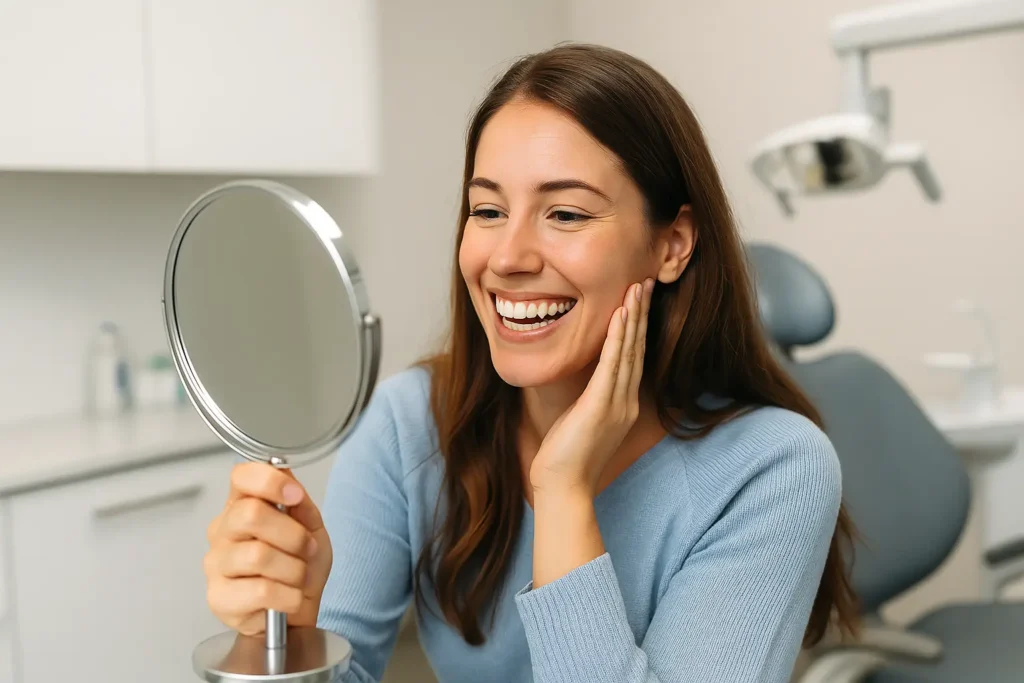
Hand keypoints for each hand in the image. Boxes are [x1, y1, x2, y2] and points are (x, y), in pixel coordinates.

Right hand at [204, 462, 331, 634]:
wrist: (300, 611)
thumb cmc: (301, 566)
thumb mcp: (311, 528)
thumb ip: (300, 503)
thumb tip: (289, 483)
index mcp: (242, 505)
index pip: (242, 476)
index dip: (270, 482)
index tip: (295, 496)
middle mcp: (222, 531)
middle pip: (251, 514)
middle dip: (292, 534)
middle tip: (306, 548)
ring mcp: (216, 565)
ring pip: (258, 555)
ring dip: (294, 569)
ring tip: (297, 577)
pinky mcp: (219, 598)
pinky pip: (261, 590)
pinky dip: (289, 596)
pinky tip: (288, 597)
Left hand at [530, 278, 654, 496]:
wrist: (563, 489)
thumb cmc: (565, 459)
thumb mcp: (580, 421)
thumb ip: (587, 399)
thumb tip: (584, 381)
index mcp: (621, 405)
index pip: (632, 357)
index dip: (637, 326)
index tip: (638, 298)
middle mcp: (625, 402)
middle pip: (637, 349)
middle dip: (641, 313)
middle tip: (647, 281)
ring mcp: (616, 405)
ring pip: (629, 352)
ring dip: (633, 317)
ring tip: (637, 288)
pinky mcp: (601, 407)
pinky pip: (612, 366)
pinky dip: (618, 339)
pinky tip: (620, 316)